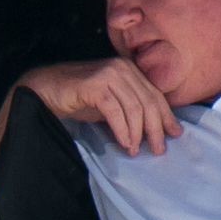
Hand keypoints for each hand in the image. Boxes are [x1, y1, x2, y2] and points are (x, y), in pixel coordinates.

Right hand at [19, 60, 181, 156]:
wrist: (46, 90)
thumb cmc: (78, 98)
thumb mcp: (110, 103)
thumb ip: (129, 110)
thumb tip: (150, 131)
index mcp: (129, 70)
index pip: (154, 95)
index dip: (166, 116)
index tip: (175, 134)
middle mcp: (122, 68)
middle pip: (148, 102)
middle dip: (156, 128)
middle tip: (158, 150)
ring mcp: (109, 74)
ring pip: (134, 107)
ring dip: (138, 133)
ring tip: (136, 151)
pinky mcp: (95, 84)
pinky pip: (115, 111)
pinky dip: (122, 129)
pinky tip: (124, 143)